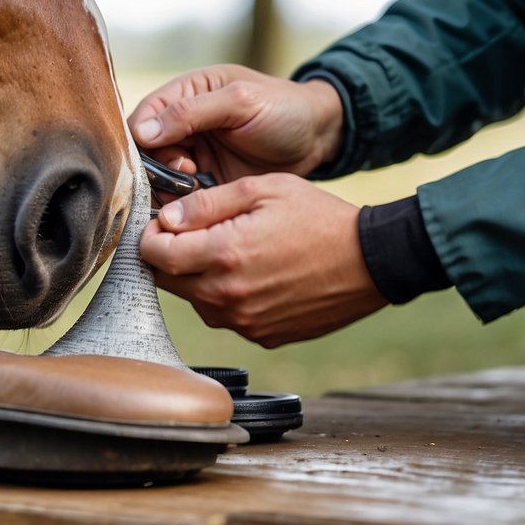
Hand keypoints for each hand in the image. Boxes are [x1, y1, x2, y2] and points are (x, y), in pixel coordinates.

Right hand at [128, 64, 344, 181]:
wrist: (320, 140)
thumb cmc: (284, 109)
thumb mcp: (240, 101)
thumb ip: (191, 112)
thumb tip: (143, 132)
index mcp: (186, 94)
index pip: (144, 115)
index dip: (140, 136)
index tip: (156, 153)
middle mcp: (184, 125)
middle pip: (146, 150)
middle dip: (157, 165)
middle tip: (186, 173)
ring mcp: (194, 154)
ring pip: (159, 176)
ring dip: (169, 186)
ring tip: (195, 187)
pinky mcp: (206, 182)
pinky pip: (180, 196)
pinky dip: (183, 202)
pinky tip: (199, 204)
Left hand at [140, 173, 386, 347]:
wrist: (372, 260)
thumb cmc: (319, 218)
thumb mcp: (261, 190)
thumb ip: (206, 204)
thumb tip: (165, 218)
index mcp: (223, 255)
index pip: (153, 254)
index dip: (151, 236)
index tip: (164, 224)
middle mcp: (227, 296)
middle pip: (168, 281)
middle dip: (171, 256)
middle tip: (194, 234)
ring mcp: (244, 321)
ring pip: (195, 300)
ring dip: (199, 277)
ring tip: (232, 252)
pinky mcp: (261, 335)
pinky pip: (225, 316)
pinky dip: (228, 297)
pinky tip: (255, 275)